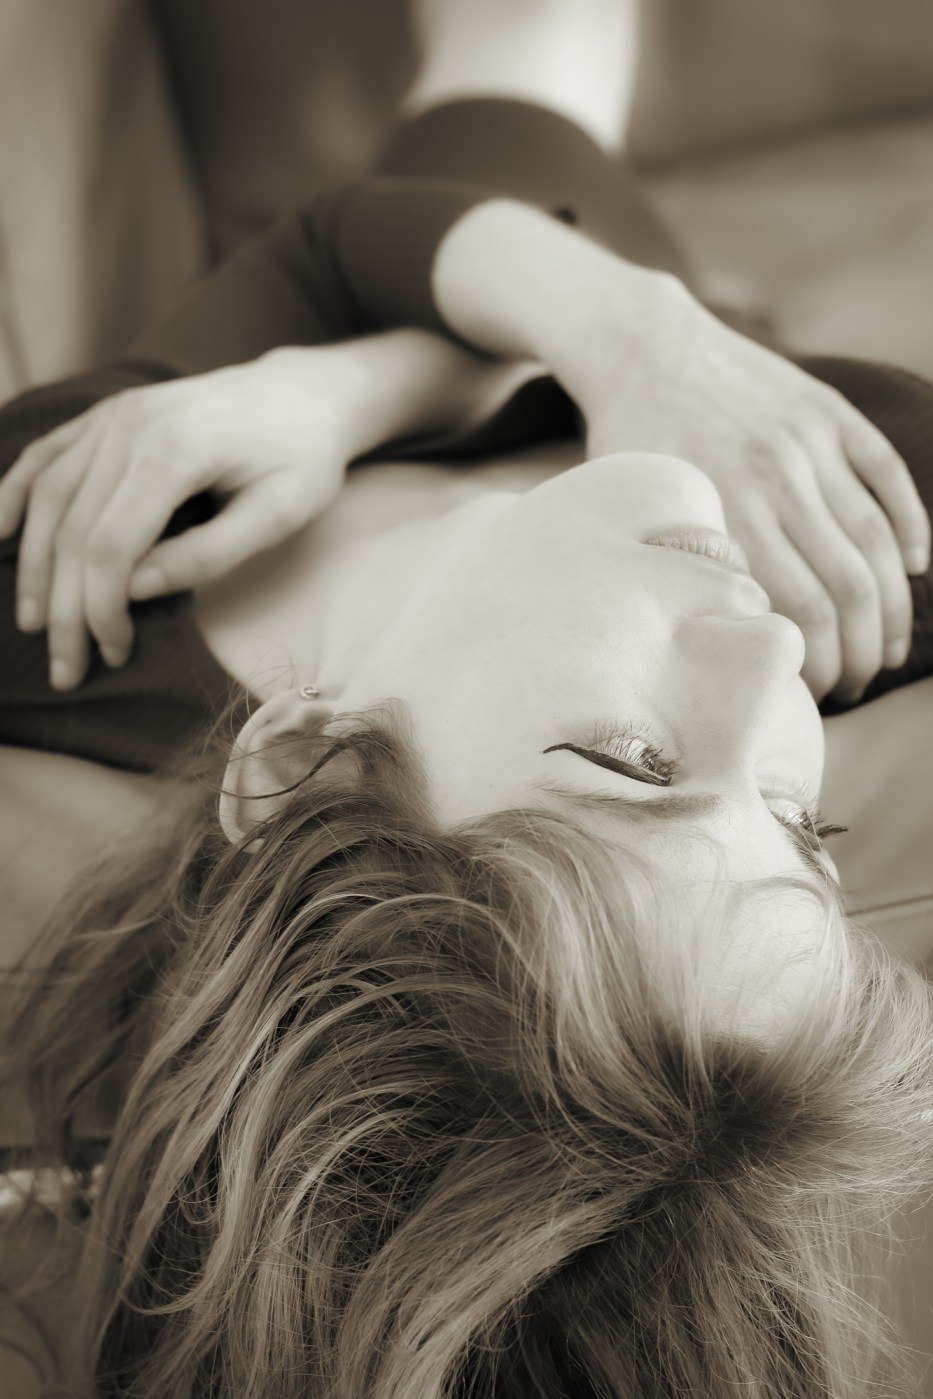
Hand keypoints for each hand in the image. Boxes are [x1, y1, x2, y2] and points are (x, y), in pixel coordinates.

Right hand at [0, 349, 365, 689]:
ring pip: (49, 498)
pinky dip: (14, 494)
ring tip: (33, 624)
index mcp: (174, 452)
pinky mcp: (107, 416)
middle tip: (66, 669)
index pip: (110, 546)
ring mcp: (112, 417)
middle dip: (64, 608)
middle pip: (72, 530)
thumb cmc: (302, 457)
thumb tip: (136, 590)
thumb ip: (210, 553)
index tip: (113, 654)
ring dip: (34, 568)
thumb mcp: (280, 512)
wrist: (306, 394)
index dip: (101, 609)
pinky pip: (45, 456)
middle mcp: (129, 428)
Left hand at [583, 284, 930, 702]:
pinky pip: (886, 474)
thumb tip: (720, 646)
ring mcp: (809, 442)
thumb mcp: (636, 515)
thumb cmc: (630, 447)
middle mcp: (775, 478)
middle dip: (860, 651)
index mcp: (725, 513)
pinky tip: (915, 572)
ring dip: (892, 606)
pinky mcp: (829, 412)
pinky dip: (910, 525)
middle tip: (855, 685)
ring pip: (875, 539)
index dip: (816, 663)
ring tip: (887, 651)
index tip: (812, 695)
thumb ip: (677, 573)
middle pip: (847, 585)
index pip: (798, 611)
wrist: (642, 347)